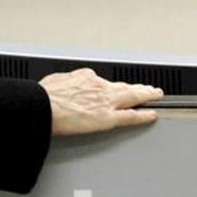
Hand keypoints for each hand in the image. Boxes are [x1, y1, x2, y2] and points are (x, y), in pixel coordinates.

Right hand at [39, 69, 163, 135]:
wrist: (41, 106)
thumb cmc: (42, 97)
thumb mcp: (54, 82)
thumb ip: (65, 84)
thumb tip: (63, 87)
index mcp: (85, 78)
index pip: (102, 82)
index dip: (109, 86)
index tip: (114, 87)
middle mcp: (99, 87)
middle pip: (123, 86)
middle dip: (137, 87)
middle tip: (148, 88)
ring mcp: (105, 102)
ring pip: (132, 97)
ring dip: (146, 95)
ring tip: (155, 95)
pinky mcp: (107, 118)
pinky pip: (131, 116)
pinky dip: (144, 115)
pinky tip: (152, 115)